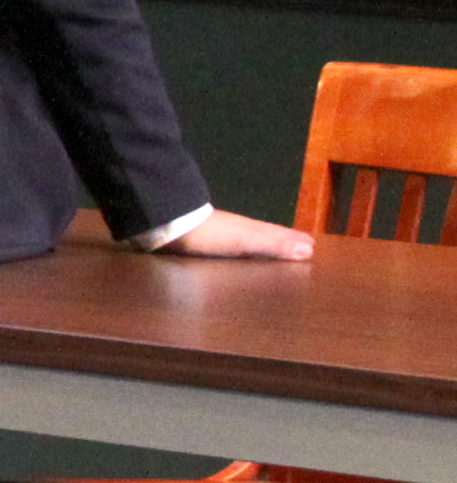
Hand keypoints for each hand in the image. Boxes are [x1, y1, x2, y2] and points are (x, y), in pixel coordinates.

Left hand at [160, 204, 317, 262]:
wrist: (170, 227)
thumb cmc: (210, 235)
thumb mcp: (247, 241)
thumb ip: (275, 245)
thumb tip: (309, 250)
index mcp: (252, 231)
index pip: (280, 235)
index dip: (295, 241)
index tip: (313, 245)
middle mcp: (240, 231)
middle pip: (267, 235)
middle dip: (285, 241)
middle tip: (302, 246)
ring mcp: (222, 236)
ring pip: (251, 240)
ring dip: (266, 245)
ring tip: (276, 250)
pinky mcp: (205, 244)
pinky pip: (233, 247)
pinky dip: (245, 250)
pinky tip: (237, 255)